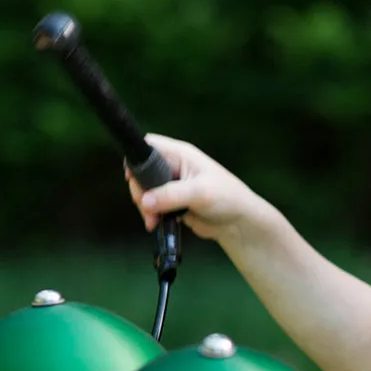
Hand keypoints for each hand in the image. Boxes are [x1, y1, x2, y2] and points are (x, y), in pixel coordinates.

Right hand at [124, 134, 267, 241]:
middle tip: (147, 208)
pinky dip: (151, 215)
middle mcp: (174, 167)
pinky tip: (155, 224)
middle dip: (141, 192)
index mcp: (181, 154)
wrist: (238, 223)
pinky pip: (153, 206)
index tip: (131, 178)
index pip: (150, 146)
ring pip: (146, 192)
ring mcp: (172, 186)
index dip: (137, 158)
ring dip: (145, 207)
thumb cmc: (227, 198)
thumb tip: (146, 201)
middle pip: (142, 173)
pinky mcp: (172, 203)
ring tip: (153, 221)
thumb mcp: (199, 193)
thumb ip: (171, 195)